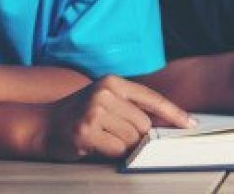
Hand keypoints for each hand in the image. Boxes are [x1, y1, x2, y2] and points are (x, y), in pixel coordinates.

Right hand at [38, 75, 194, 160]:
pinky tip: (96, 145)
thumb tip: (167, 123)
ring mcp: (94, 112)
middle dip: (136, 135)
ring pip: (132, 139)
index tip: (190, 123)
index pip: (152, 98)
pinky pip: (117, 150)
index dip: (173, 113)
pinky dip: (111, 152)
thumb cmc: (80, 114)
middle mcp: (104, 93)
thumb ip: (132, 107)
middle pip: (144, 124)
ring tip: (104, 137)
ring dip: (123, 145)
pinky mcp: (86, 132)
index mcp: (113, 82)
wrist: (43, 125)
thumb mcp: (106, 100)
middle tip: (115, 134)